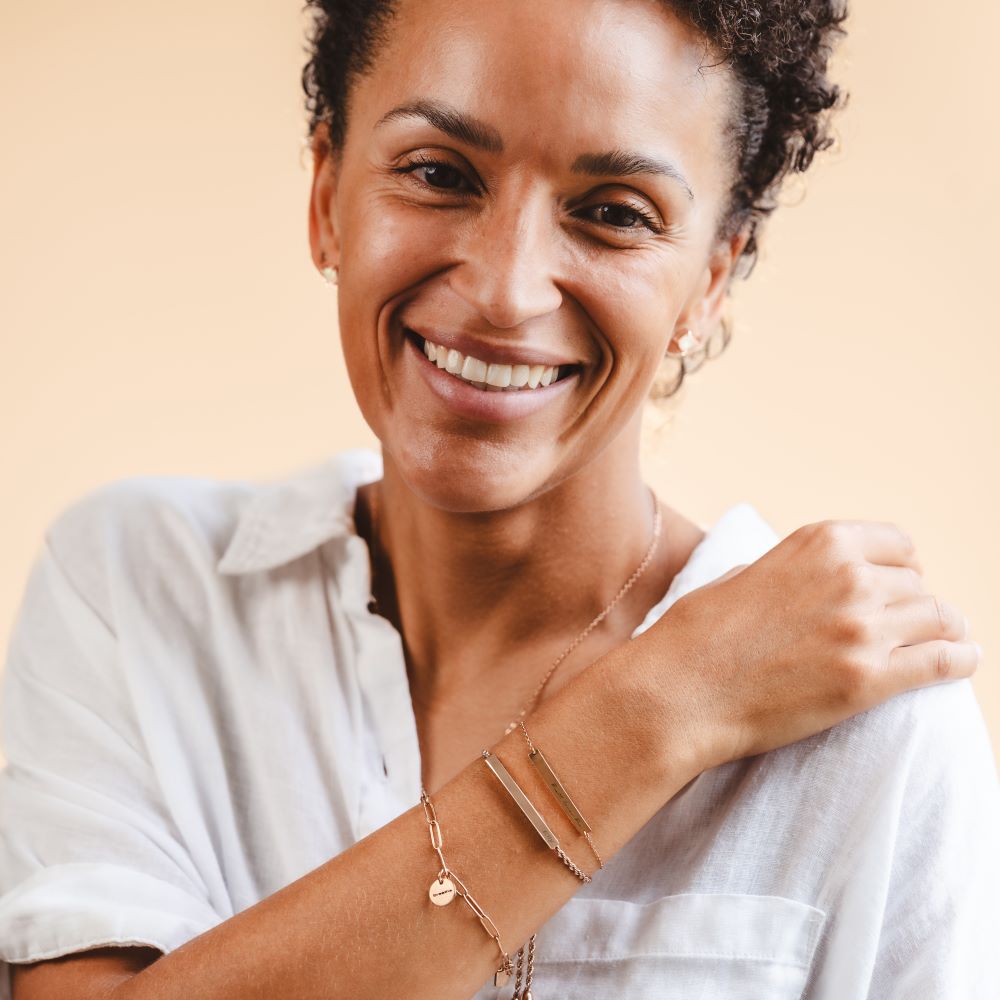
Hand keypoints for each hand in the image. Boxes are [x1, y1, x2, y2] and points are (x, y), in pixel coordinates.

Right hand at [643, 519, 980, 768]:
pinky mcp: (867, 680)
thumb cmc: (698, 635)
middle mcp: (848, 577)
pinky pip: (942, 661)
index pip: (898, 544)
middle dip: (911, 605)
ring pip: (939, 619)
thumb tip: (814, 582)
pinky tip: (962, 660)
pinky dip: (959, 660)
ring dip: (939, 632)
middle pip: (917, 585)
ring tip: (942, 643)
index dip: (901, 568)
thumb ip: (792, 572)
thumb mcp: (744, 575)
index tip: (898, 586)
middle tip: (903, 627)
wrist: (679, 690)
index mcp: (818, 543)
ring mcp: (861, 628)